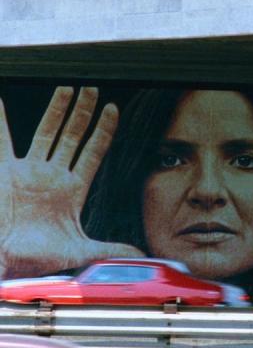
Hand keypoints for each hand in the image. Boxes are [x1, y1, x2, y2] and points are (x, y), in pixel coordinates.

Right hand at [0, 86, 144, 278]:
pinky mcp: (3, 173)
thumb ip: (109, 249)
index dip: (104, 130)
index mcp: (72, 189)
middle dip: (83, 112)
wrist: (4, 262)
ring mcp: (27, 172)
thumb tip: (142, 254)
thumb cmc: (36, 259)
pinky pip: (1, 141)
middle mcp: (52, 175)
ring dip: (55, 109)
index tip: (114, 108)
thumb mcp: (78, 251)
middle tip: (93, 87)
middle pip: (72, 135)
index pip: (93, 152)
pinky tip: (0, 100)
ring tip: (67, 85)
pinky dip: (0, 121)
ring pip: (45, 132)